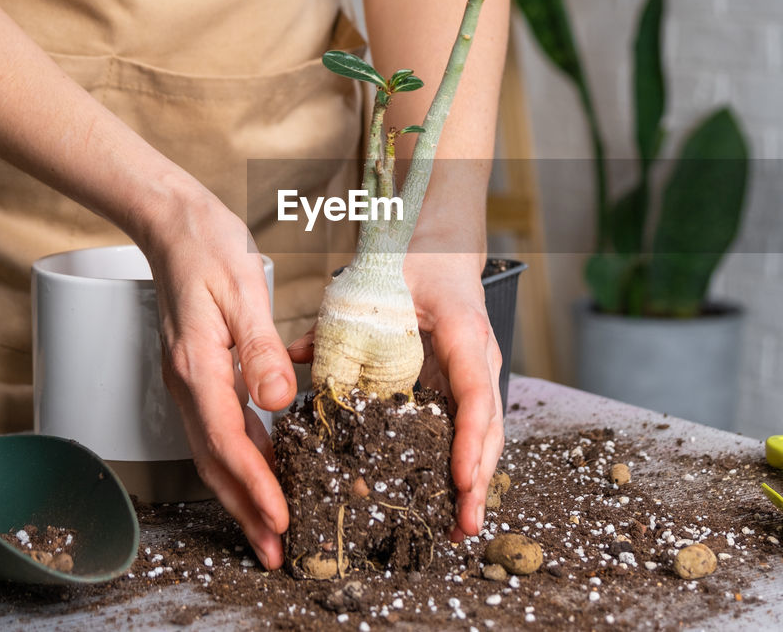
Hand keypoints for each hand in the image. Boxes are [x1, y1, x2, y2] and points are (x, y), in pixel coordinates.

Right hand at [136, 187, 297, 569]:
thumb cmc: (209, 247)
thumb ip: (262, 347)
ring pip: (214, 452)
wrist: (174, 224)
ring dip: (241, 494)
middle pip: (215, 461)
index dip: (254, 484)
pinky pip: (217, 430)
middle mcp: (187, 382)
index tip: (279, 517)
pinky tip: (263, 473)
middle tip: (274, 550)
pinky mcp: (198, 375)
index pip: (226, 440)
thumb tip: (279, 399)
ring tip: (269, 530)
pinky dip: (240, 461)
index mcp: (197, 365)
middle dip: (245, 510)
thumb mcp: (243, 289)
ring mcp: (189, 381)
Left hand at [283, 249, 503, 537]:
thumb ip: (336, 324)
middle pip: (490, 427)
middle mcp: (479, 360)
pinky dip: (465, 467)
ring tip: (459, 528)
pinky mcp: (465, 390)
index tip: (460, 479)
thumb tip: (293, 355)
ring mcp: (477, 377)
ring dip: (475, 483)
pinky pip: (471, 432)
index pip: (475, 392)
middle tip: (464, 524)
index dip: (470, 440)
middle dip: (478, 478)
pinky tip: (451, 501)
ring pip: (486, 436)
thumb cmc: (408, 269)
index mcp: (463, 333)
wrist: (438, 254)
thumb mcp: (374, 288)